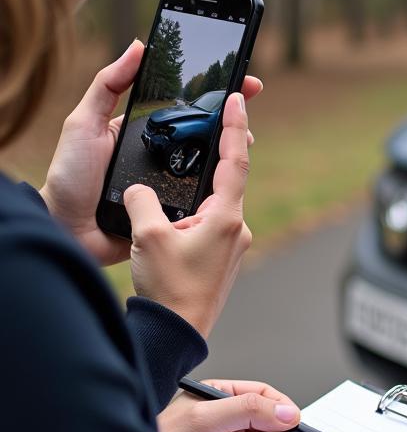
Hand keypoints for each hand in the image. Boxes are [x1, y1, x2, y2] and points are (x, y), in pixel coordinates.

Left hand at [39, 40, 259, 266]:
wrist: (68, 229)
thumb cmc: (70, 176)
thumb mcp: (84, 123)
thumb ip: (107, 85)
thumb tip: (139, 46)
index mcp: (147, 133)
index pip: (187, 110)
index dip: (215, 97)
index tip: (243, 84)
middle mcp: (163, 157)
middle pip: (206, 139)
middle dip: (233, 128)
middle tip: (248, 122)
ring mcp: (172, 184)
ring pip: (209, 170)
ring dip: (231, 159)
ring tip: (245, 148)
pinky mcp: (176, 212)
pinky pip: (201, 200)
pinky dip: (217, 193)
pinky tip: (231, 185)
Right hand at [124, 90, 254, 336]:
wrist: (177, 332)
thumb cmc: (168, 288)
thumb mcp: (146, 235)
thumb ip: (142, 200)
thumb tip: (141, 190)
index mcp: (225, 218)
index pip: (236, 161)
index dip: (236, 127)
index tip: (239, 99)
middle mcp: (237, 229)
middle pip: (227, 180)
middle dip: (216, 155)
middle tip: (211, 124)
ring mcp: (233, 244)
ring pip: (216, 204)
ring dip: (198, 191)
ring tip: (180, 184)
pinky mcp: (224, 257)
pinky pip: (211, 223)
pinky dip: (195, 213)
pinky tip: (176, 219)